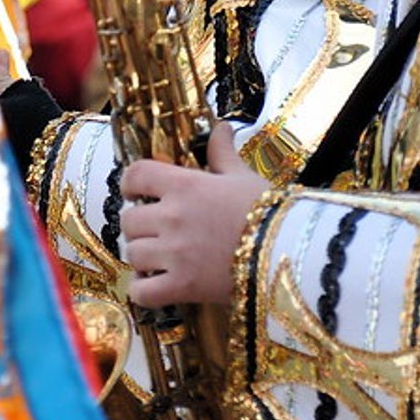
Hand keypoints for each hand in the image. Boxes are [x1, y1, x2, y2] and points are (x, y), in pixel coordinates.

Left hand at [118, 125, 265, 305]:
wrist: (290, 254)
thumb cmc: (268, 212)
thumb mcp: (243, 177)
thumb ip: (223, 153)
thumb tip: (222, 127)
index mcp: (184, 185)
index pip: (135, 175)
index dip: (130, 183)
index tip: (135, 192)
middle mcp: (173, 216)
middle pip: (129, 219)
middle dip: (137, 224)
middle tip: (153, 230)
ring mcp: (175, 253)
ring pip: (132, 254)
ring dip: (141, 257)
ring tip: (156, 258)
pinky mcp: (183, 287)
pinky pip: (142, 292)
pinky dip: (143, 290)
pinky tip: (154, 284)